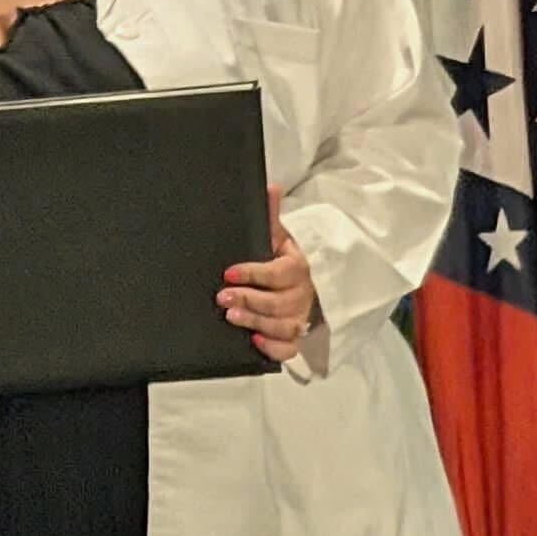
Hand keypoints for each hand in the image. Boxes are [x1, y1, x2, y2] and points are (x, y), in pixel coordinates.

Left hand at [216, 184, 319, 363]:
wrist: (313, 286)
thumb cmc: (288, 260)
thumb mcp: (281, 236)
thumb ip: (273, 215)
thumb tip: (271, 186)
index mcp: (298, 268)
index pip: (277, 272)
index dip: (253, 273)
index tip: (229, 273)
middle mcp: (302, 295)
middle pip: (277, 302)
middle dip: (248, 300)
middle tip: (223, 297)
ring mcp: (300, 318)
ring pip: (282, 326)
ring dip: (256, 322)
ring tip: (232, 317)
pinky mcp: (297, 338)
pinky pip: (289, 349)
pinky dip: (273, 347)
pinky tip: (255, 341)